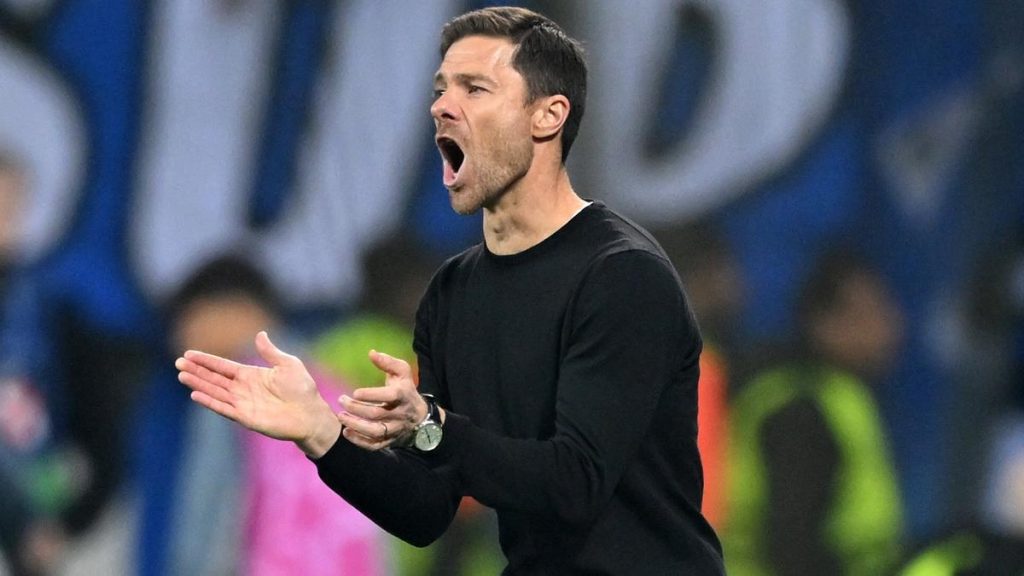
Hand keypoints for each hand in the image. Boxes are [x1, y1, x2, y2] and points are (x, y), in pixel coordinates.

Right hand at [176, 331, 340, 456]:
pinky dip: (210, 401)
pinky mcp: (245, 417)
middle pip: (214, 378)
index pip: (223, 366)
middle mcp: (243, 389)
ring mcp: (242, 403)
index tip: (189, 354)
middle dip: (196, 370)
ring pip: (215, 391)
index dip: (206, 360)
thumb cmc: (302, 389)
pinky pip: (223, 408)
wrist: (311, 414)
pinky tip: (195, 395)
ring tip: (182, 375)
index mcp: (251, 375)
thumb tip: (260, 334)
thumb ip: (270, 352)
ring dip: (198, 384)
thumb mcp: (288, 364)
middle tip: (178, 363)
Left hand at [338, 350, 425, 449]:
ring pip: (375, 432)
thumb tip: (371, 353)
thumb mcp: (402, 372)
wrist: (419, 416)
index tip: (355, 392)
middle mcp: (399, 414)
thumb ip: (387, 362)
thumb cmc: (405, 389)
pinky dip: (359, 441)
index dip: (372, 395)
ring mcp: (394, 429)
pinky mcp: (389, 440)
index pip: (389, 396)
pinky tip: (346, 432)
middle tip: (341, 401)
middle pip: (376, 414)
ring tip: (341, 417)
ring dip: (355, 425)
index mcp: (402, 395)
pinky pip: (374, 445)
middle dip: (356, 408)